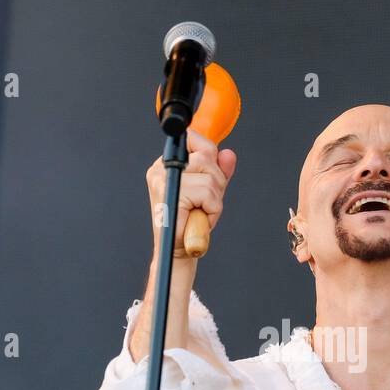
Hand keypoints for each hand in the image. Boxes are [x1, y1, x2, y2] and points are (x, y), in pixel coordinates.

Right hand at [145, 128, 237, 260]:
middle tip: (205, 202)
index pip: (194, 139)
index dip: (210, 157)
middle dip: (216, 181)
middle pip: (206, 155)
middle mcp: (161, 168)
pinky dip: (212, 208)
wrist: (180, 250)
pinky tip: (200, 218)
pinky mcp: (172, 193)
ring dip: (214, 199)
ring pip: (209, 176)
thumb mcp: (209, 192)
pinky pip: (207, 192)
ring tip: (201, 212)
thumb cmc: (190, 222)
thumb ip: (218, 171)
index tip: (208, 180)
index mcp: (167, 163)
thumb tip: (228, 154)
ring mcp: (163, 179)